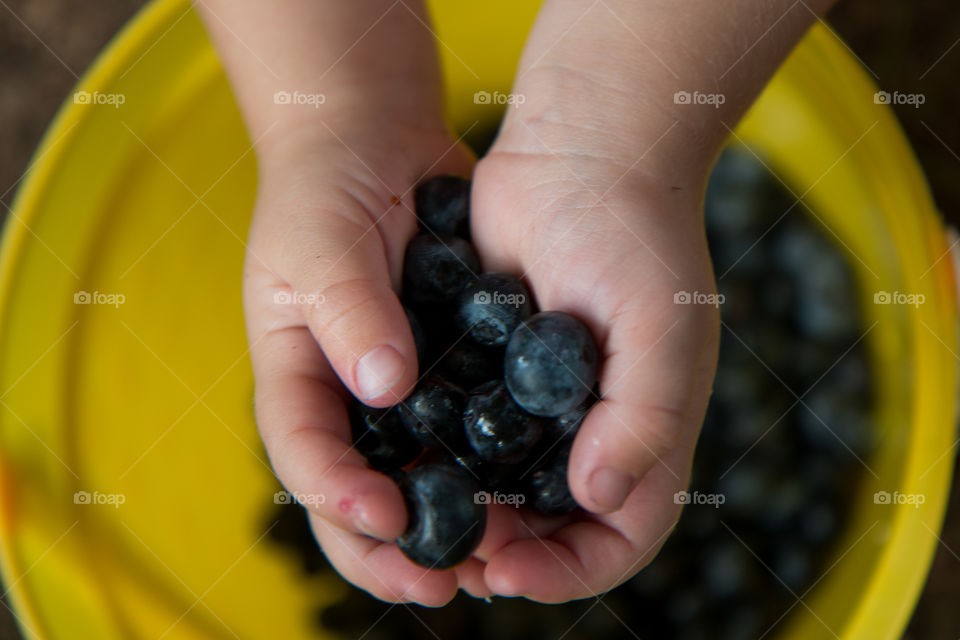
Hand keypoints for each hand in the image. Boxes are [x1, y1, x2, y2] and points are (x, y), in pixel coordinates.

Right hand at [243, 121, 476, 605]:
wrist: (372, 139)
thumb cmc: (325, 185)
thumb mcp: (320, 242)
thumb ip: (348, 311)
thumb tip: (386, 385)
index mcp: (294, 372)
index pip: (304, 453)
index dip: (339, 497)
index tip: (388, 518)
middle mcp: (341, 392)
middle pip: (353, 492)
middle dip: (389, 547)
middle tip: (439, 585)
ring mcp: (392, 384)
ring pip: (410, 474)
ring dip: (444, 523)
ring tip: (487, 564)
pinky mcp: (441, 365)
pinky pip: (457, 430)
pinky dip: (480, 468)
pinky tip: (518, 495)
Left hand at [465, 139, 719, 601]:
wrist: (581, 150)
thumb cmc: (639, 238)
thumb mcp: (663, 333)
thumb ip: (645, 421)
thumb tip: (595, 499)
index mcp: (645, 429)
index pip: (623, 535)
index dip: (572, 571)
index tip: (510, 574)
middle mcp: (593, 424)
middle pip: (556, 525)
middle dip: (510, 552)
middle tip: (455, 554)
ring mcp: (540, 397)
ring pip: (506, 485)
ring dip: (469, 515)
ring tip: (420, 522)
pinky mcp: (493, 362)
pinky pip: (468, 428)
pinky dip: (444, 456)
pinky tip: (405, 462)